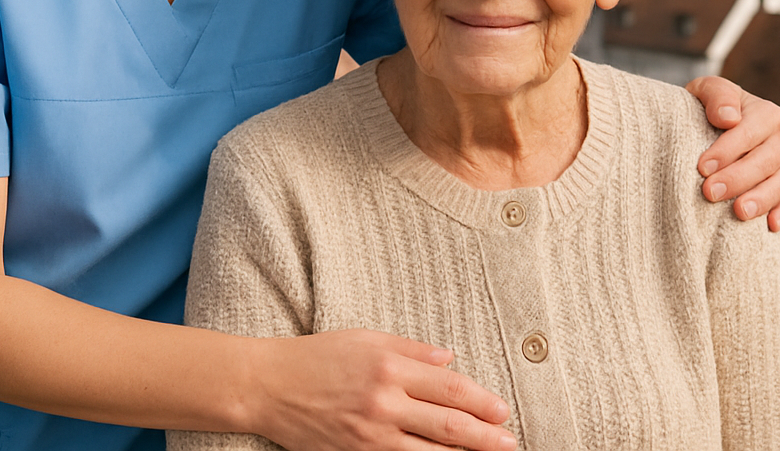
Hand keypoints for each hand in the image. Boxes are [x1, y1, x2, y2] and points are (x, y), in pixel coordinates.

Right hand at [249, 329, 515, 450]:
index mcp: (388, 367)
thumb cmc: (317, 357)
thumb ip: (411, 349)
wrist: (268, 386)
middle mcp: (383, 402)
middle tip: (510, 441)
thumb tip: (449, 360)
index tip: (503, 410)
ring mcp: (369, 435)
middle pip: (447, 424)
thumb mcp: (366, 339)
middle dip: (485, 436)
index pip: (448, 387)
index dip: (481, 401)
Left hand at [686, 76, 779, 232]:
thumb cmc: (705, 108)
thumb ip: (718, 95)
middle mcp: (778, 140)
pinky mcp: (778, 190)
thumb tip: (729, 117)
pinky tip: (770, 226)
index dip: (729, 149)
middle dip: (739, 177)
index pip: (753, 130)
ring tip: (738, 212)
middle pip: (769, 160)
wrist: (703, 126)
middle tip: (710, 191)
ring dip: (761, 199)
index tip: (703, 166)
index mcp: (765, 113)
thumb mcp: (705, 90)